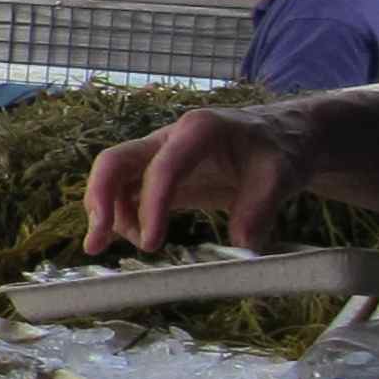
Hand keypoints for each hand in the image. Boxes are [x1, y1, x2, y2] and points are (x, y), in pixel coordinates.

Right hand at [81, 99, 320, 253]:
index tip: (152, 243)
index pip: (161, 167)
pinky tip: (133, 239)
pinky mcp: (160, 176)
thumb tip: (241, 247)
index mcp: (197, 131)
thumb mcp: (280, 175)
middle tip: (96, 243)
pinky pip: (127, 194)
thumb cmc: (279, 150)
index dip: (150, 205)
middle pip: (115, 162)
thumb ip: (259, 208)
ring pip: (115, 181)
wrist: (282, 138)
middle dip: (100, 201)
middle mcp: (168, 139)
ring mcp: (159, 156)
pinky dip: (122, 218)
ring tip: (141, 247)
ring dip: (111, 215)